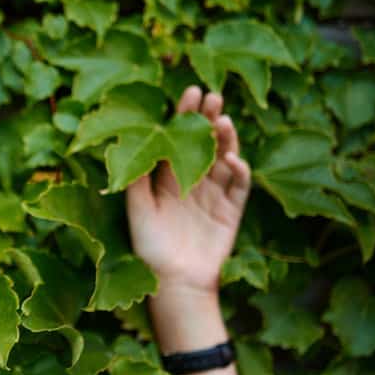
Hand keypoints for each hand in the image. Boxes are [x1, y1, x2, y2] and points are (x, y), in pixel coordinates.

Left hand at [125, 86, 249, 294]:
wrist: (174, 282)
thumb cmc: (149, 248)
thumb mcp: (137, 211)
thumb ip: (137, 180)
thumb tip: (134, 143)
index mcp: (167, 178)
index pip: (177, 139)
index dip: (184, 115)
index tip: (191, 92)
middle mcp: (192, 181)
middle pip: (204, 142)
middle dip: (208, 118)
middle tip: (213, 96)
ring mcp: (214, 194)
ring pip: (224, 157)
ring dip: (226, 138)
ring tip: (223, 121)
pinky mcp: (232, 210)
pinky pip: (240, 185)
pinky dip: (240, 170)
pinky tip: (233, 159)